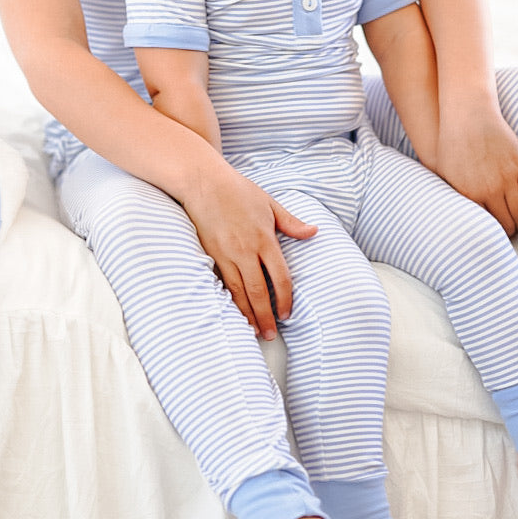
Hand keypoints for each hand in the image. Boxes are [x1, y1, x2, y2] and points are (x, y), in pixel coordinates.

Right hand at [180, 163, 316, 338]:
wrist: (204, 183)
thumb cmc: (238, 190)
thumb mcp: (270, 203)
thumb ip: (291, 223)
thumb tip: (314, 232)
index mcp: (265, 239)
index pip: (280, 278)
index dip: (285, 299)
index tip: (287, 314)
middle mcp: (246, 250)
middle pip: (258, 292)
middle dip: (265, 316)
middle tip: (271, 335)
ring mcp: (226, 254)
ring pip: (238, 292)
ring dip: (247, 314)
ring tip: (254, 331)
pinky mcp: (211, 254)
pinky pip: (222, 283)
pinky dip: (229, 301)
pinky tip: (234, 311)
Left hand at [434, 106, 517, 235]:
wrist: (468, 117)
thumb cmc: (451, 145)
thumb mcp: (444, 174)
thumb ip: (455, 197)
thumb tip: (461, 217)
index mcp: (470, 195)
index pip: (487, 226)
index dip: (493, 234)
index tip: (495, 237)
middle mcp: (490, 190)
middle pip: (507, 223)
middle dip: (510, 231)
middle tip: (511, 234)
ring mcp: (508, 178)